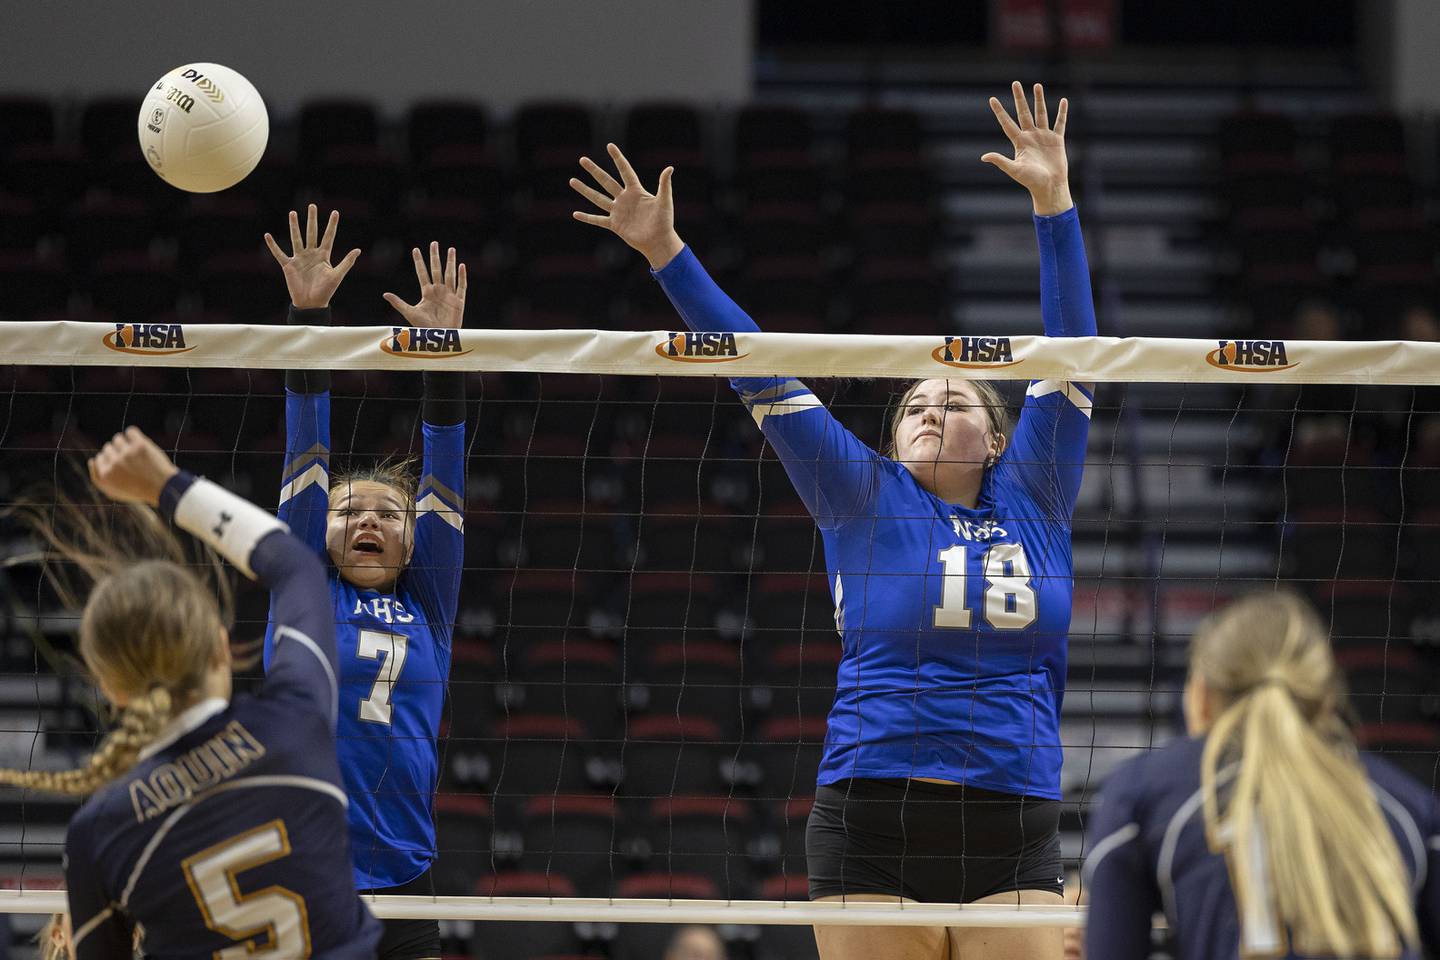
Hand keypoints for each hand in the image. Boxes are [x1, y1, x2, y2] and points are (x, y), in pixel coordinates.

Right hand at [88, 427, 178, 507]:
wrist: (164, 488)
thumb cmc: (140, 490)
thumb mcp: (115, 492)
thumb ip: (99, 478)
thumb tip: (92, 460)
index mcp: (105, 476)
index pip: (99, 458)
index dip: (111, 461)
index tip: (124, 467)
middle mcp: (113, 464)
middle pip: (108, 447)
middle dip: (119, 453)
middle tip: (132, 463)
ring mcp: (126, 454)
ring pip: (118, 438)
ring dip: (126, 443)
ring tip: (136, 453)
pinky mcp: (140, 445)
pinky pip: (131, 431)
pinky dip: (134, 434)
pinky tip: (140, 443)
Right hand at [263, 204, 361, 309]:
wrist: (312, 303)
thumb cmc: (326, 291)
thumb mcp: (337, 275)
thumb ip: (347, 262)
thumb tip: (358, 249)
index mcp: (323, 256)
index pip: (328, 236)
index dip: (332, 225)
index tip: (335, 212)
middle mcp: (311, 254)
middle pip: (311, 233)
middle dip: (312, 219)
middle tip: (312, 205)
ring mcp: (299, 259)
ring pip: (296, 238)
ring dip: (294, 226)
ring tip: (292, 213)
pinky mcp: (288, 266)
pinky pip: (279, 253)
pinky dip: (273, 245)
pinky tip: (267, 235)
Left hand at [383, 242, 466, 327]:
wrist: (439, 338)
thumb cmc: (424, 328)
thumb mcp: (410, 313)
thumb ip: (398, 302)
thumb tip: (385, 293)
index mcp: (427, 292)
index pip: (422, 273)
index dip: (419, 262)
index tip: (415, 249)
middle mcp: (438, 291)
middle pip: (437, 269)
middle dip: (435, 256)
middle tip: (434, 243)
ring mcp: (449, 295)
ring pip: (450, 274)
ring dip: (451, 262)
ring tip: (451, 249)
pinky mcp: (459, 302)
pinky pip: (461, 286)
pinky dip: (462, 276)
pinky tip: (461, 266)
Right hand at [570, 143, 683, 269]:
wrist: (659, 241)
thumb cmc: (664, 221)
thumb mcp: (664, 201)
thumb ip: (664, 185)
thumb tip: (669, 168)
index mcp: (636, 191)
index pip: (625, 171)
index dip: (618, 158)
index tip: (609, 146)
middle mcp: (624, 199)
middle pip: (606, 181)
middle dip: (594, 171)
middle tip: (582, 160)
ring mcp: (618, 211)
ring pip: (598, 198)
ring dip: (585, 190)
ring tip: (572, 180)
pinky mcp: (614, 225)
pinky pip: (598, 220)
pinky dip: (587, 217)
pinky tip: (575, 213)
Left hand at [981, 81, 1072, 215]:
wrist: (1050, 186)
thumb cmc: (1031, 180)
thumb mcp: (1014, 169)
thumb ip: (1000, 161)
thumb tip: (984, 156)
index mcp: (1019, 142)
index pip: (1007, 123)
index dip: (1000, 112)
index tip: (992, 99)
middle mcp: (1030, 136)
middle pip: (1023, 113)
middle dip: (1019, 98)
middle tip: (1015, 83)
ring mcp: (1044, 136)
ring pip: (1041, 113)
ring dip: (1039, 100)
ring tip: (1037, 85)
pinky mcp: (1057, 139)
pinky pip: (1060, 123)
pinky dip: (1062, 112)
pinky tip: (1063, 101)